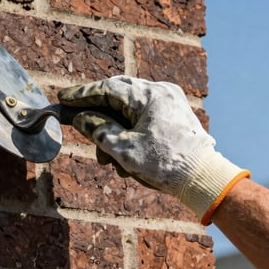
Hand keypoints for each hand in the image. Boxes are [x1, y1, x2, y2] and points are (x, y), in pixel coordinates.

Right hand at [58, 76, 248, 223]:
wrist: (205, 179)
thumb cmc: (166, 164)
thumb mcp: (123, 149)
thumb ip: (97, 129)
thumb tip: (80, 118)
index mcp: (149, 95)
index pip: (107, 88)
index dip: (82, 95)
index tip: (64, 98)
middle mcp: (160, 91)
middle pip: (117, 95)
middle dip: (98, 115)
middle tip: (78, 123)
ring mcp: (169, 101)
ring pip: (129, 108)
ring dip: (113, 129)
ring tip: (107, 158)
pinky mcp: (173, 113)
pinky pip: (143, 115)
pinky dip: (129, 130)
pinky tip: (123, 155)